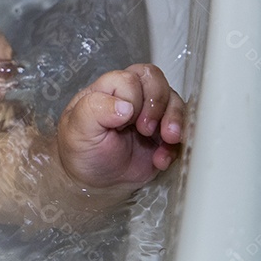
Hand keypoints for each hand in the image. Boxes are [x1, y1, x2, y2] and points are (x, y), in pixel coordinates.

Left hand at [56, 63, 184, 191]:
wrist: (94, 182)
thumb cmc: (81, 150)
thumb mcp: (78, 130)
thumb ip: (94, 110)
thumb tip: (125, 106)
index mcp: (108, 90)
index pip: (130, 79)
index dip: (133, 98)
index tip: (123, 121)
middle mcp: (131, 97)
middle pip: (156, 80)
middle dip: (158, 104)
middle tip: (146, 129)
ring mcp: (150, 114)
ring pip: (174, 101)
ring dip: (175, 120)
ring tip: (168, 140)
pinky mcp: (163, 136)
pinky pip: (182, 130)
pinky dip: (176, 145)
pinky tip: (160, 160)